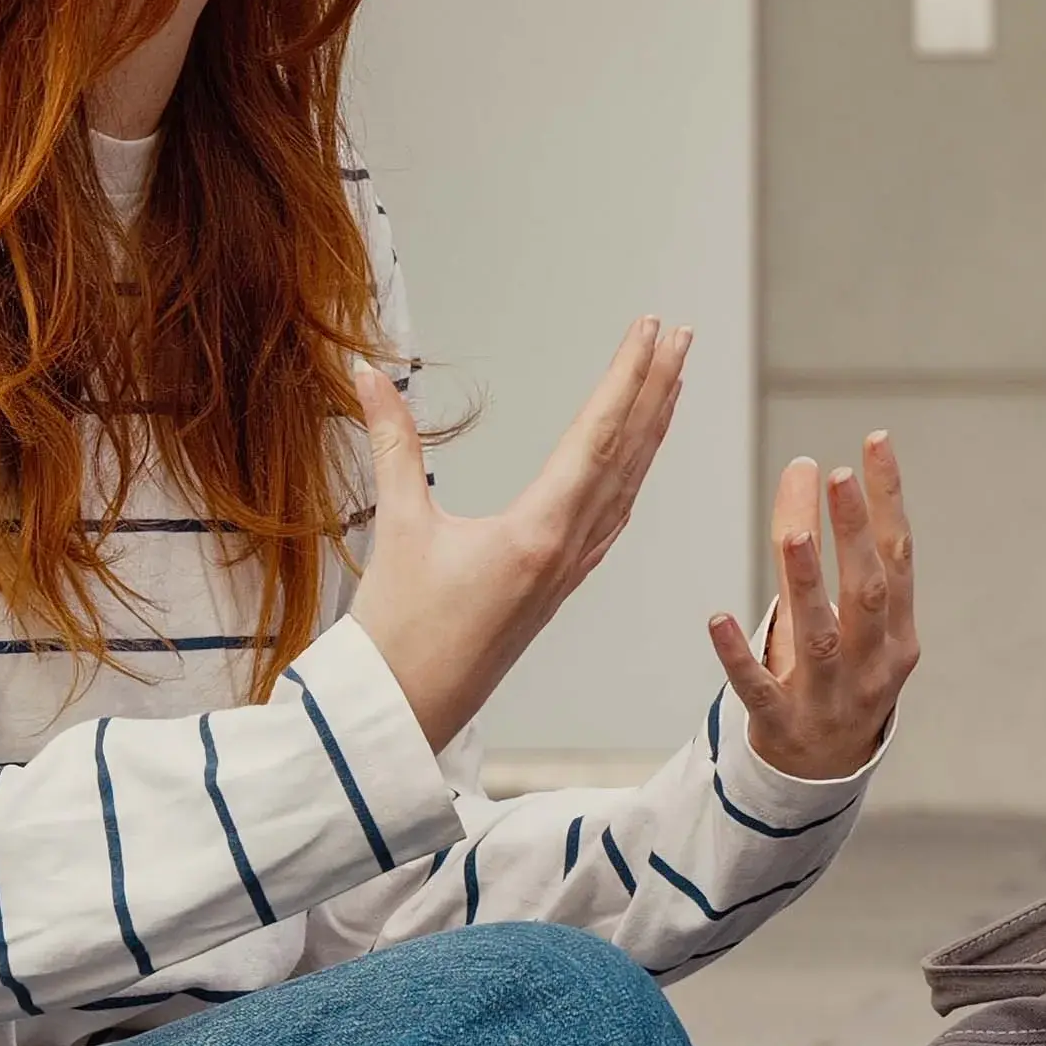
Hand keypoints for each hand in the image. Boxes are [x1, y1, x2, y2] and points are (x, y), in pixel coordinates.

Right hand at [348, 322, 690, 752]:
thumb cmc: (397, 632)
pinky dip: (631, 476)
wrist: (405, 714)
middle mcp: (569, 547)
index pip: (597, 435)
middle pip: (627, 452)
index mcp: (539, 529)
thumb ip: (390, 444)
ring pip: (627, 484)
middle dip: (656, 388)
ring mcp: (570, 569)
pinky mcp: (560, 585)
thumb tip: (365, 372)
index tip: (654, 330)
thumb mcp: (394, 529)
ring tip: (671, 379)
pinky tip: (637, 460)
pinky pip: (611, 518)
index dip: (627, 377)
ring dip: (651, 427)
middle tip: (680, 334)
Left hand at [708, 438, 916, 781]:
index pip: (898, 555)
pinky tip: (718, 618)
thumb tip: (806, 465)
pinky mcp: (782, 724)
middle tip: (838, 477)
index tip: (875, 443)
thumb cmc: (843, 675)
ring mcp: (830, 696)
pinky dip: (739, 655)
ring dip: (807, 586)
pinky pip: (760, 688)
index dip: (888, 499)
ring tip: (791, 534)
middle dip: (855, 535)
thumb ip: (829, 546)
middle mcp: (874, 663)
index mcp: (899, 632)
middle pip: (869, 593)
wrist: (826, 771)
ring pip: (821, 637)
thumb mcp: (847, 615)